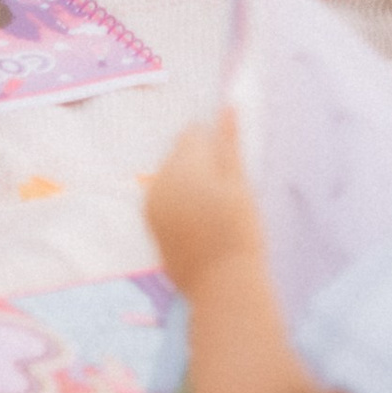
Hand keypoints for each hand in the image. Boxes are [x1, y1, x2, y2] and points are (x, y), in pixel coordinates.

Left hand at [145, 112, 267, 296]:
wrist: (223, 286)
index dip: (215, 145)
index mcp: (181, 167)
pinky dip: (181, 204)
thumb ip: (230, 144)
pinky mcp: (151, 227)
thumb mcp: (240, 184)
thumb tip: (228, 106)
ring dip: (190, 183)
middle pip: (179, 155)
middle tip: (226, 194)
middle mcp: (159, 182)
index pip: (192, 134)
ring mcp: (152, 207)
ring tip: (215, 211)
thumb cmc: (239, 232)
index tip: (231, 168)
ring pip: (171, 177)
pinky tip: (201, 224)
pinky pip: (165, 200)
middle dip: (200, 163)